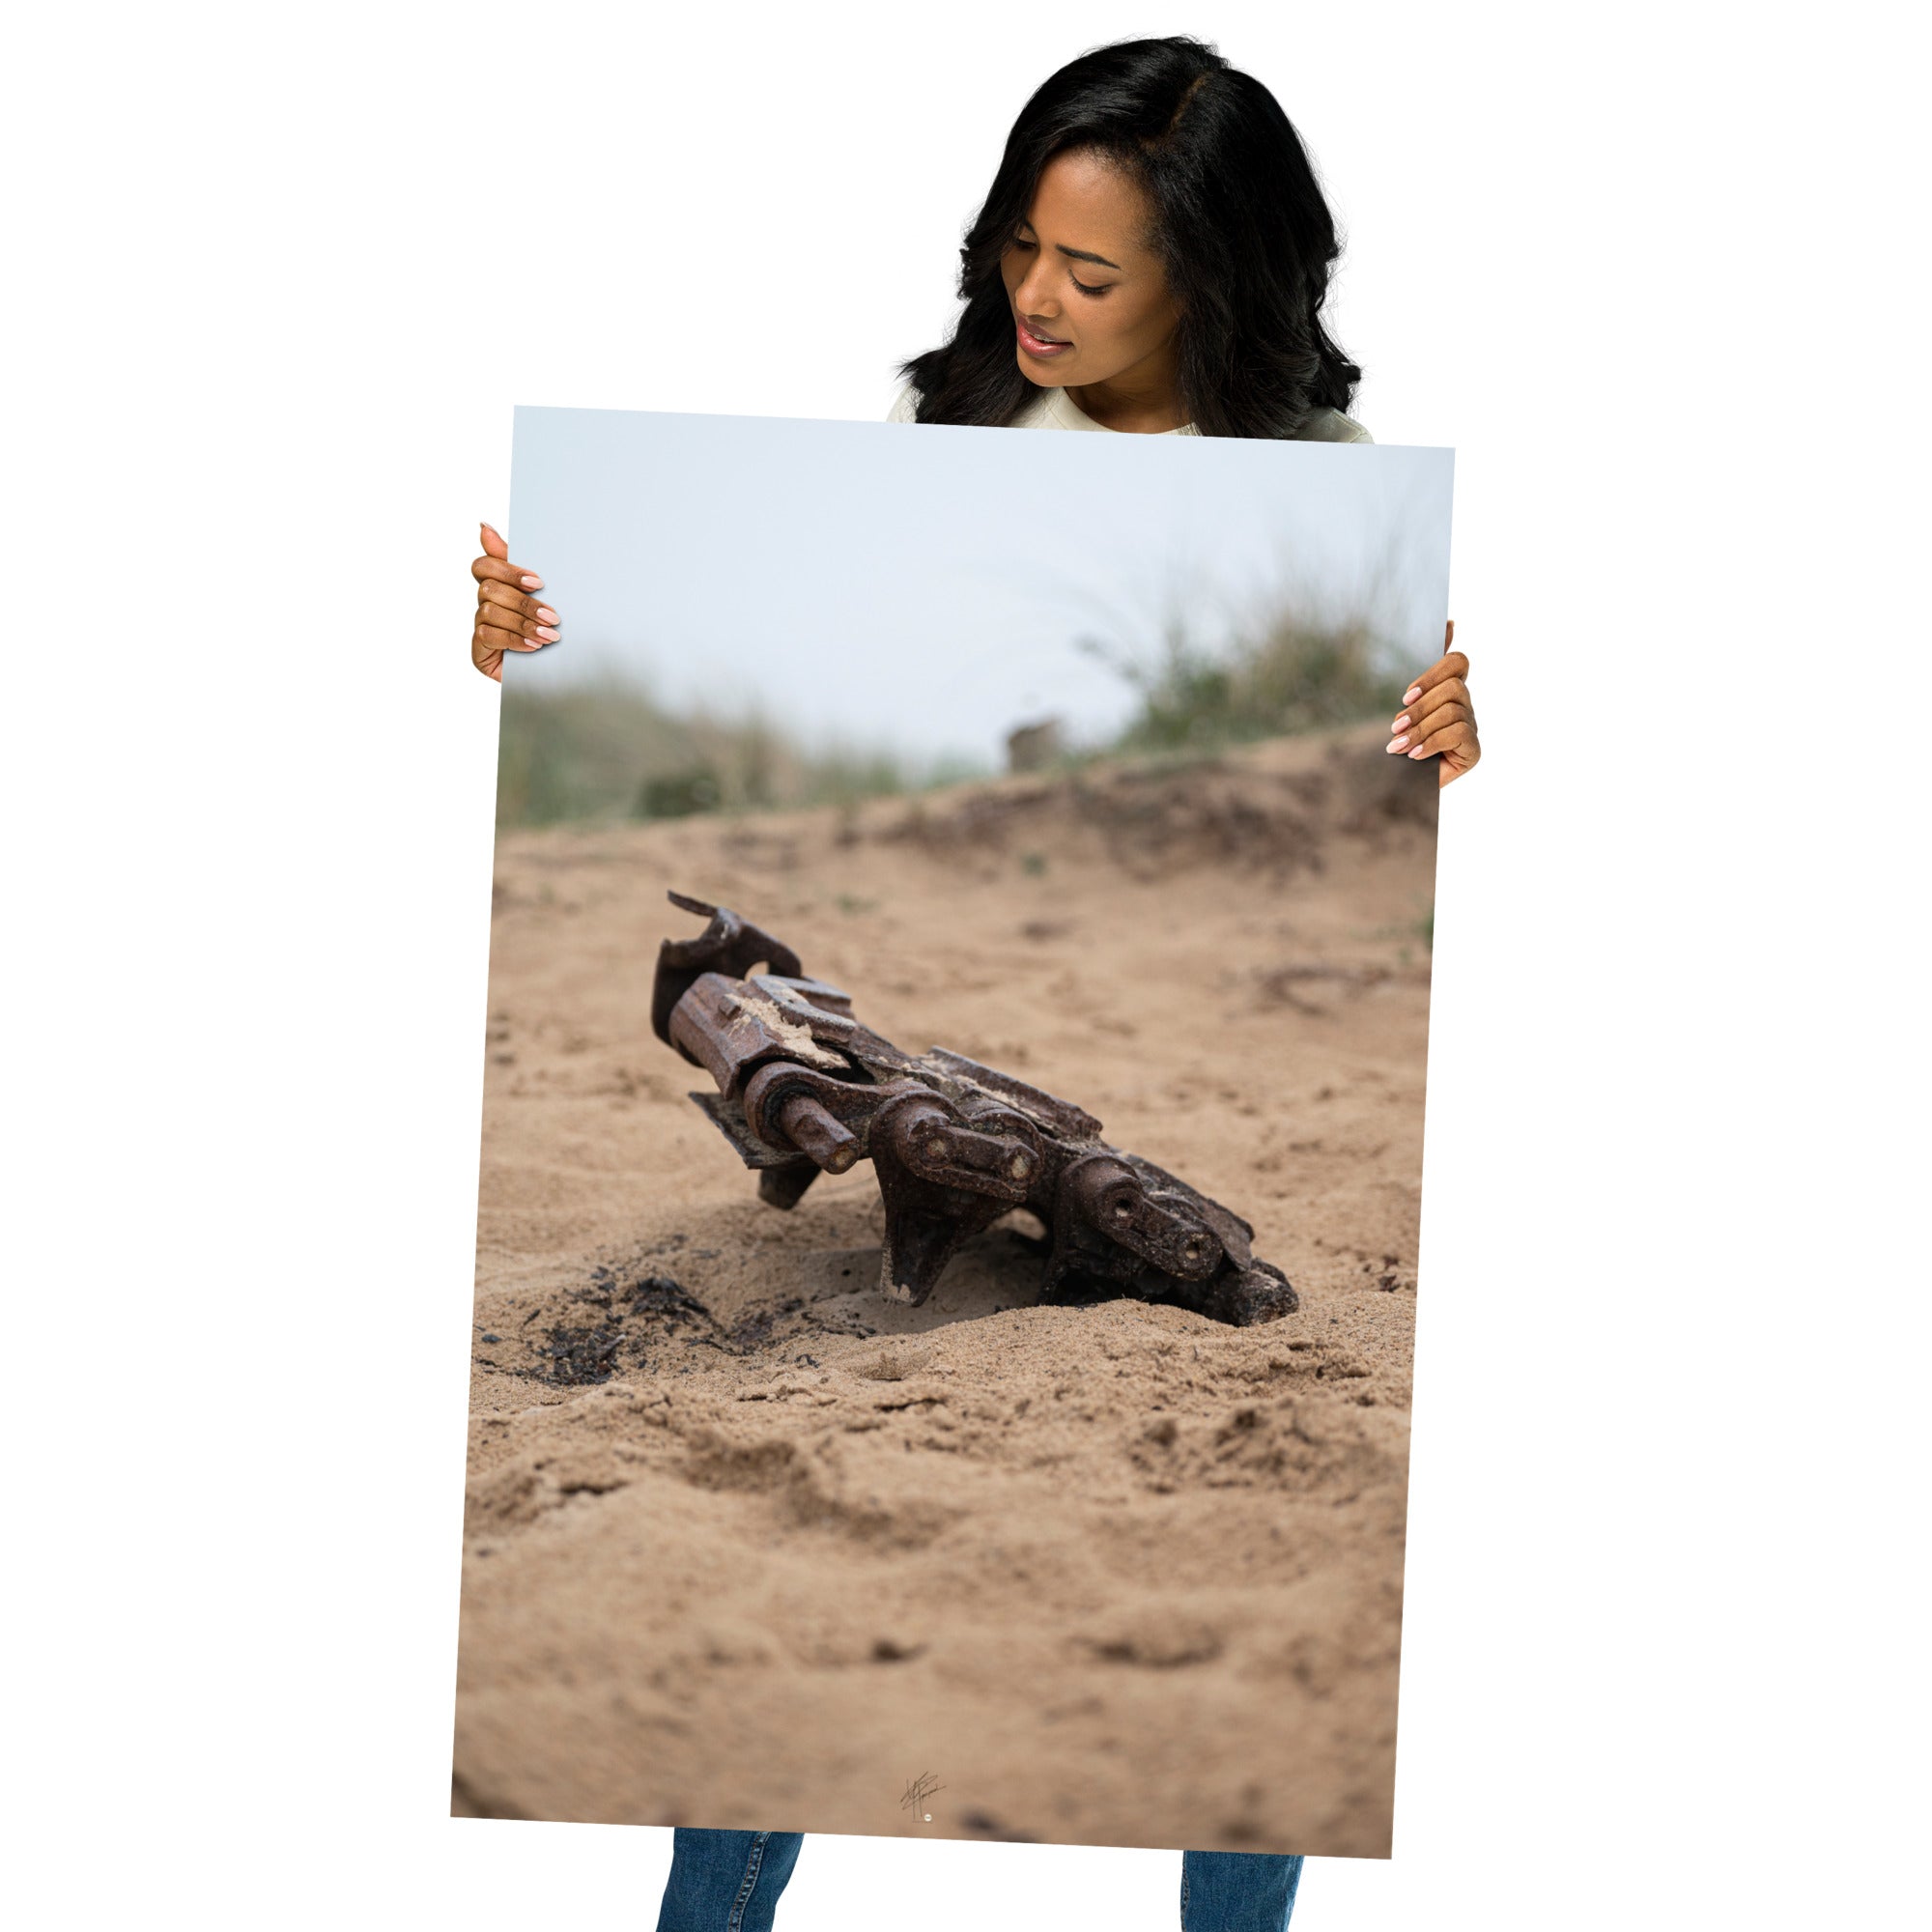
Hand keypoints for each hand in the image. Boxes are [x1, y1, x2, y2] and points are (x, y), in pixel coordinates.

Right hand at [470, 522, 558, 681]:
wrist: (559, 671)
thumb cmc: (550, 627)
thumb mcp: (544, 594)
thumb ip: (518, 562)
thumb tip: (483, 526)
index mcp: (498, 585)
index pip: (483, 566)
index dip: (507, 570)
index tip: (537, 582)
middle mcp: (484, 604)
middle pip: (489, 589)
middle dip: (524, 603)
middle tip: (553, 616)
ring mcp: (480, 627)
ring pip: (489, 612)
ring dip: (523, 623)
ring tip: (550, 636)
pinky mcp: (478, 651)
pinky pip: (488, 636)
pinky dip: (514, 640)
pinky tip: (534, 647)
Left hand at [1385, 620, 1478, 786]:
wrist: (1397, 788)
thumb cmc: (1399, 745)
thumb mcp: (1402, 707)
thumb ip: (1420, 672)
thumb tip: (1449, 622)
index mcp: (1448, 691)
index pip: (1457, 662)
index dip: (1434, 672)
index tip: (1406, 696)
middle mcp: (1465, 707)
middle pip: (1453, 686)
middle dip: (1420, 706)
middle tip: (1395, 726)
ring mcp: (1471, 728)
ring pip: (1453, 710)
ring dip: (1420, 728)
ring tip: (1398, 745)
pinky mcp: (1474, 751)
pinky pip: (1458, 733)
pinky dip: (1431, 743)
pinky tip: (1413, 755)